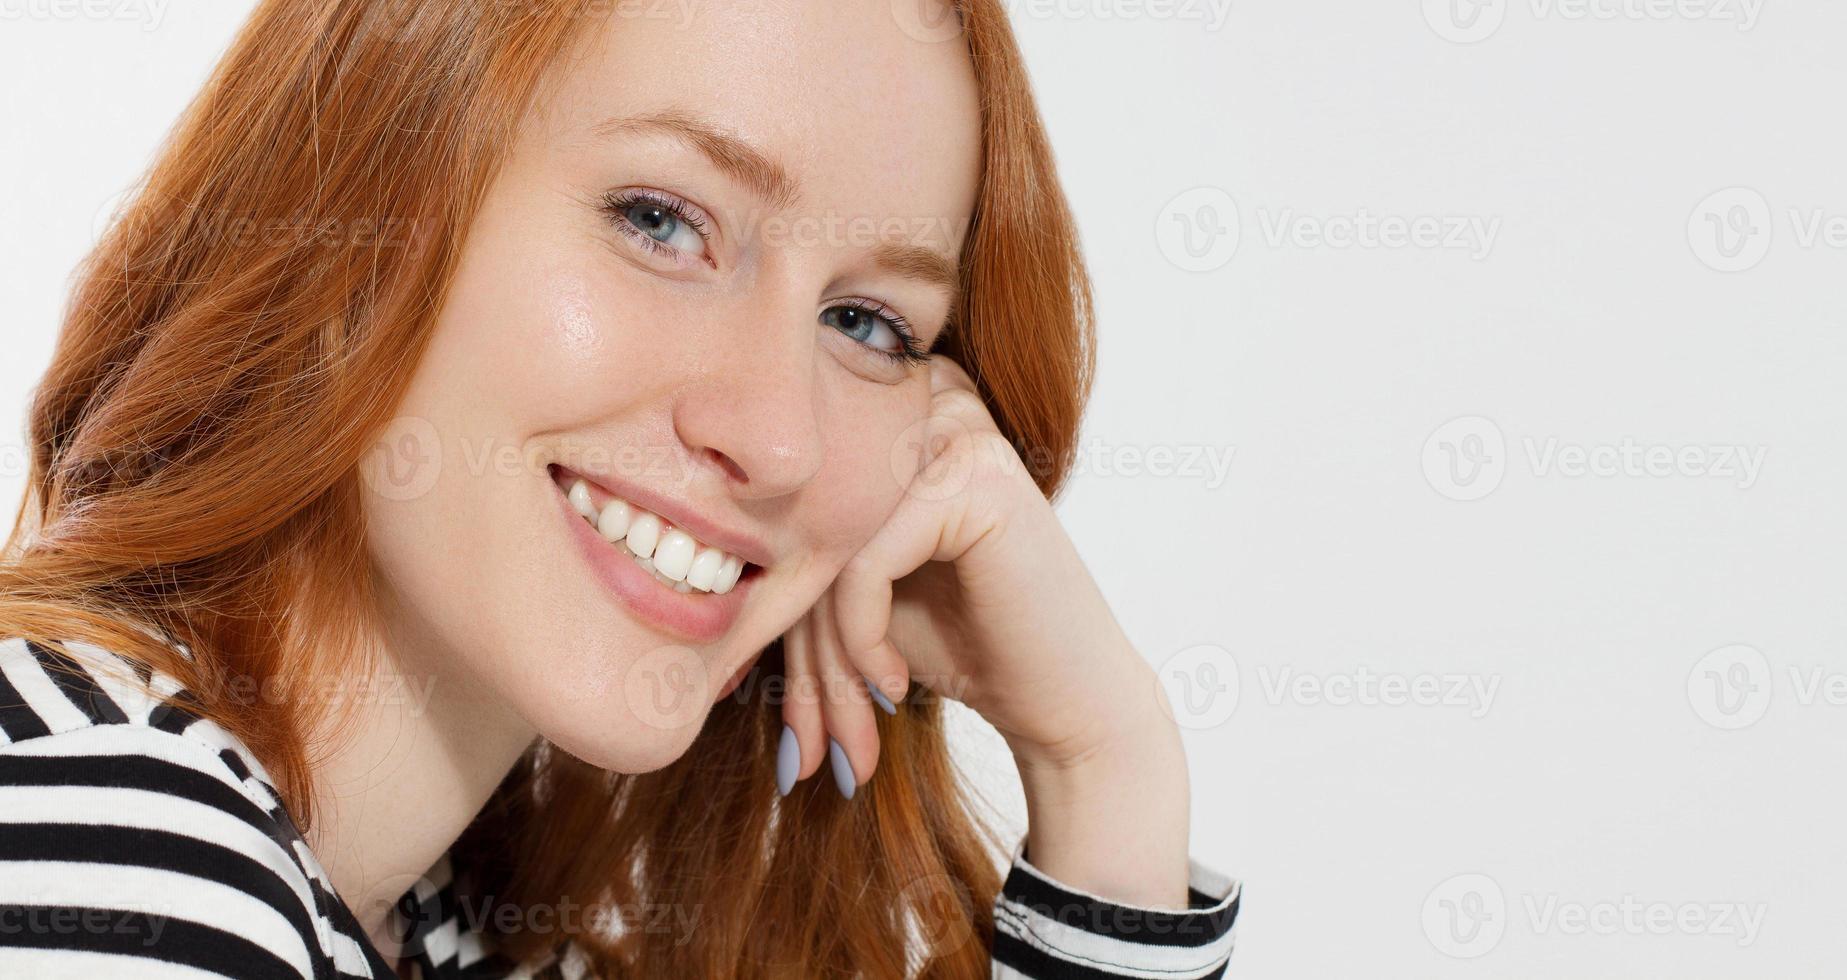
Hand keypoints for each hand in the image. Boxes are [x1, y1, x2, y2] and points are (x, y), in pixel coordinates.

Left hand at [777, 355, 1178, 790]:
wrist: (1062, 700)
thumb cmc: (962, 644)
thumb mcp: (856, 594)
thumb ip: (794, 559)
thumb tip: (695, 588)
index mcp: (895, 409)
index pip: (788, 501)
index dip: (774, 611)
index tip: (789, 712)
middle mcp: (926, 400)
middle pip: (803, 523)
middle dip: (797, 648)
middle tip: (808, 743)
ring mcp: (955, 430)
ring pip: (826, 546)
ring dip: (825, 657)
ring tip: (848, 729)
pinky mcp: (971, 477)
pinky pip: (863, 563)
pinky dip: (862, 638)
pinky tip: (891, 688)